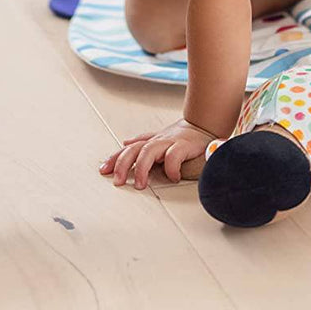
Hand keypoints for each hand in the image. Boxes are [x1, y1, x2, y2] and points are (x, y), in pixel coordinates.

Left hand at [99, 119, 213, 188]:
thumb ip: (143, 141)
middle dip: (122, 164)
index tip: (103, 171)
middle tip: (118, 181)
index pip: (128, 149)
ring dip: (141, 168)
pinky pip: (173, 156)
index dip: (114, 159)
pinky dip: (170, 168)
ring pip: (149, 151)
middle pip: (134, 150)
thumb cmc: (183, 137)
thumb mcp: (160, 139)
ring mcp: (170, 142)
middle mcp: (158, 141)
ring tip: (141, 185)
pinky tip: (173, 177)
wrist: (207, 126)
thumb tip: (124, 143)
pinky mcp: (185, 145)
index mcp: (151, 142)